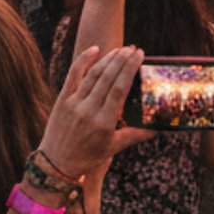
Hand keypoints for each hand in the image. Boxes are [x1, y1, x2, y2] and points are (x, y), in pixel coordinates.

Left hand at [38, 43, 148, 179]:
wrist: (56, 164)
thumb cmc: (88, 157)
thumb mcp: (113, 147)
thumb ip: (136, 135)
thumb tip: (158, 128)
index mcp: (104, 122)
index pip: (120, 88)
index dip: (130, 69)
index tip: (139, 56)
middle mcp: (89, 110)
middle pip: (108, 77)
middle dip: (122, 59)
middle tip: (133, 49)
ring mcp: (74, 103)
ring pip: (93, 74)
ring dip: (108, 59)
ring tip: (120, 50)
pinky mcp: (62, 100)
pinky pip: (73, 75)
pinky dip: (83, 60)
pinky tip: (94, 49)